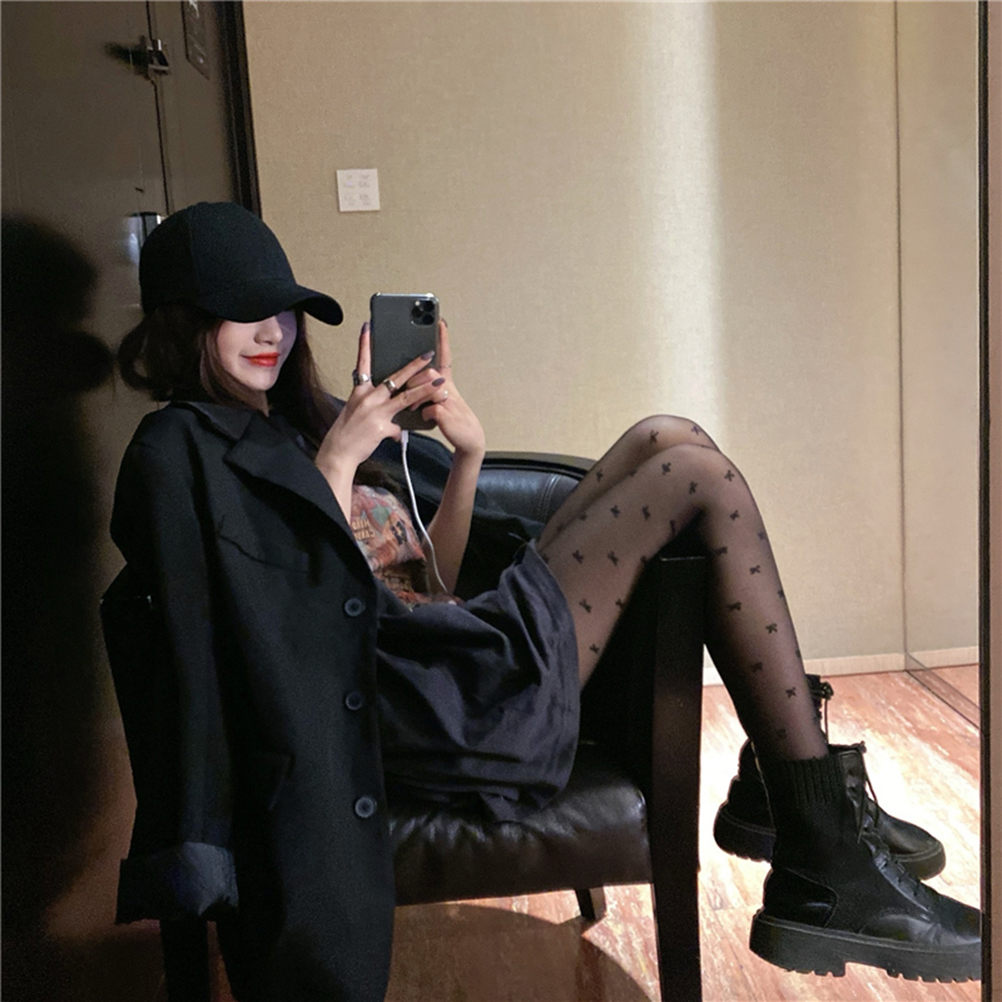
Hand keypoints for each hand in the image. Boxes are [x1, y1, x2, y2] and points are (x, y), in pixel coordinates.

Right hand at [314, 323, 446, 476]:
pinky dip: (400, 433)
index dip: (365, 345)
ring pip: (405, 397)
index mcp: (360, 391)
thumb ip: (375, 406)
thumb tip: (388, 410)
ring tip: (438, 382)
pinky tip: (398, 436)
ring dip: (424, 389)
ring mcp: (376, 411)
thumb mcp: (357, 412)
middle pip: (395, 378)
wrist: (338, 453)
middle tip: (427, 353)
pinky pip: (399, 428)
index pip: (363, 363)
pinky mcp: (381, 427)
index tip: (368, 327)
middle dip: (413, 365)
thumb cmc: (346, 433)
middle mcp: (368, 398)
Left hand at [405, 320, 485, 457]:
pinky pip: (428, 407)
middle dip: (415, 378)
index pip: (445, 357)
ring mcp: (448, 400)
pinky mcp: (445, 413)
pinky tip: (424, 418)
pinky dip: (423, 413)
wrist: (469, 438)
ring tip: (412, 407)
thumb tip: (409, 383)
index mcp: (446, 384)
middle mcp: (448, 388)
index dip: (443, 339)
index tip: (441, 322)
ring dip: (417, 395)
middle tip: (407, 389)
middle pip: (428, 371)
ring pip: (428, 385)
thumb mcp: (440, 401)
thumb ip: (426, 391)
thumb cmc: (452, 419)